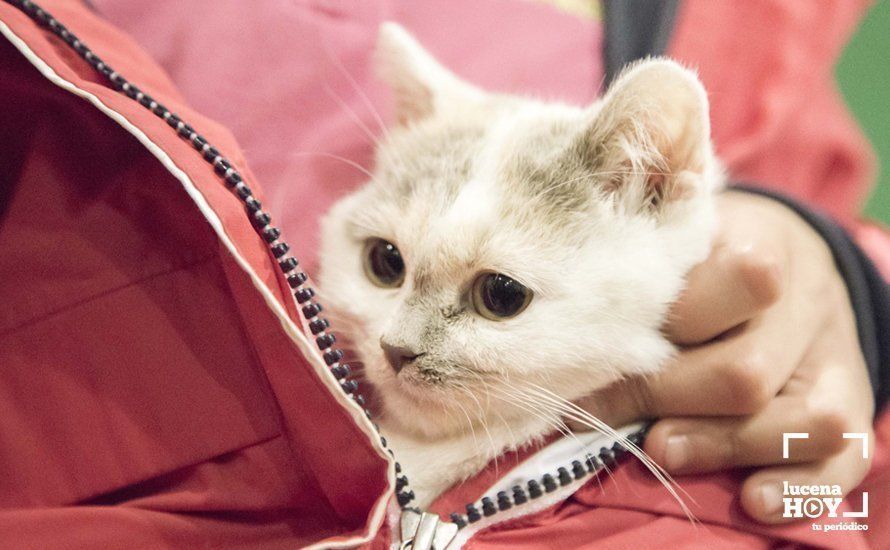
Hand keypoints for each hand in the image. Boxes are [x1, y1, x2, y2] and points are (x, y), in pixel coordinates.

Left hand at [574, 190, 874, 522]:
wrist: (787, 258)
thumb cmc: (706, 255)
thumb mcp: (674, 244)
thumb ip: (639, 281)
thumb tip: (570, 353)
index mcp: (760, 246)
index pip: (726, 288)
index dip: (652, 333)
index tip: (587, 357)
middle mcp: (807, 302)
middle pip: (743, 372)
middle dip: (664, 400)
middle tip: (602, 411)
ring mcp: (836, 357)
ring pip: (805, 420)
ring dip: (722, 445)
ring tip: (661, 449)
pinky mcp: (851, 401)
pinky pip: (844, 457)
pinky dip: (798, 486)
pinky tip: (751, 499)